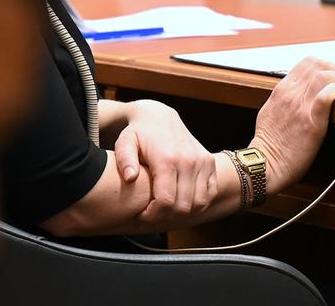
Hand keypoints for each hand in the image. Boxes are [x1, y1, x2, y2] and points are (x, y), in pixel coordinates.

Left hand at [111, 100, 217, 220]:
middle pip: (183, 206)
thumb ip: (124, 160)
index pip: (166, 201)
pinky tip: (182, 201)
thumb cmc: (139, 133)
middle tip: (152, 216)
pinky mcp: (210, 163)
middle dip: (166, 217)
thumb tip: (130, 178)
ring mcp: (203, 161)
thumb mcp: (125, 143)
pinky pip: (210, 193)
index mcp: (168, 158)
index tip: (142, 215)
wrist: (159, 117)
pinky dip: (198, 203)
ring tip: (166, 210)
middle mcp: (189, 160)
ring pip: (199, 203)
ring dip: (183, 213)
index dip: (153, 214)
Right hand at [251, 58, 334, 195]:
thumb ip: (283, 99)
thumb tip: (296, 93)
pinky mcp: (312, 122)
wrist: (266, 163)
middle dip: (334, 70)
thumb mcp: (270, 111)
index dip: (324, 65)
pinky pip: (327, 96)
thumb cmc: (269, 143)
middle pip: (317, 64)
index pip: (306, 63)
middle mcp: (291, 94)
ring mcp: (301, 107)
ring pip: (324, 76)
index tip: (331, 76)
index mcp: (281, 90)